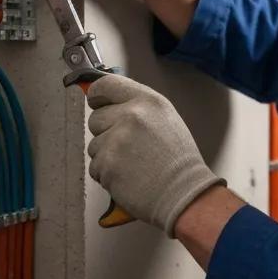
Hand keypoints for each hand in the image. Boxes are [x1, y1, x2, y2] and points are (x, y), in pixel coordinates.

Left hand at [86, 74, 223, 236]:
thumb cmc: (178, 161)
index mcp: (147, 101)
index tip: (97, 104)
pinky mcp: (107, 164)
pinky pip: (95, 167)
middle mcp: (130, 115)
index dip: (97, 96)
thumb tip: (108, 103)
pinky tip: (128, 177)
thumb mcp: (165, 119)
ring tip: (132, 164)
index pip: (105, 85)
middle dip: (106, 133)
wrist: (183, 193)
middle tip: (129, 147)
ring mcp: (117, 140)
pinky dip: (107, 175)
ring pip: (94, 145)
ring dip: (107, 157)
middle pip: (95, 118)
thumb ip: (138, 107)